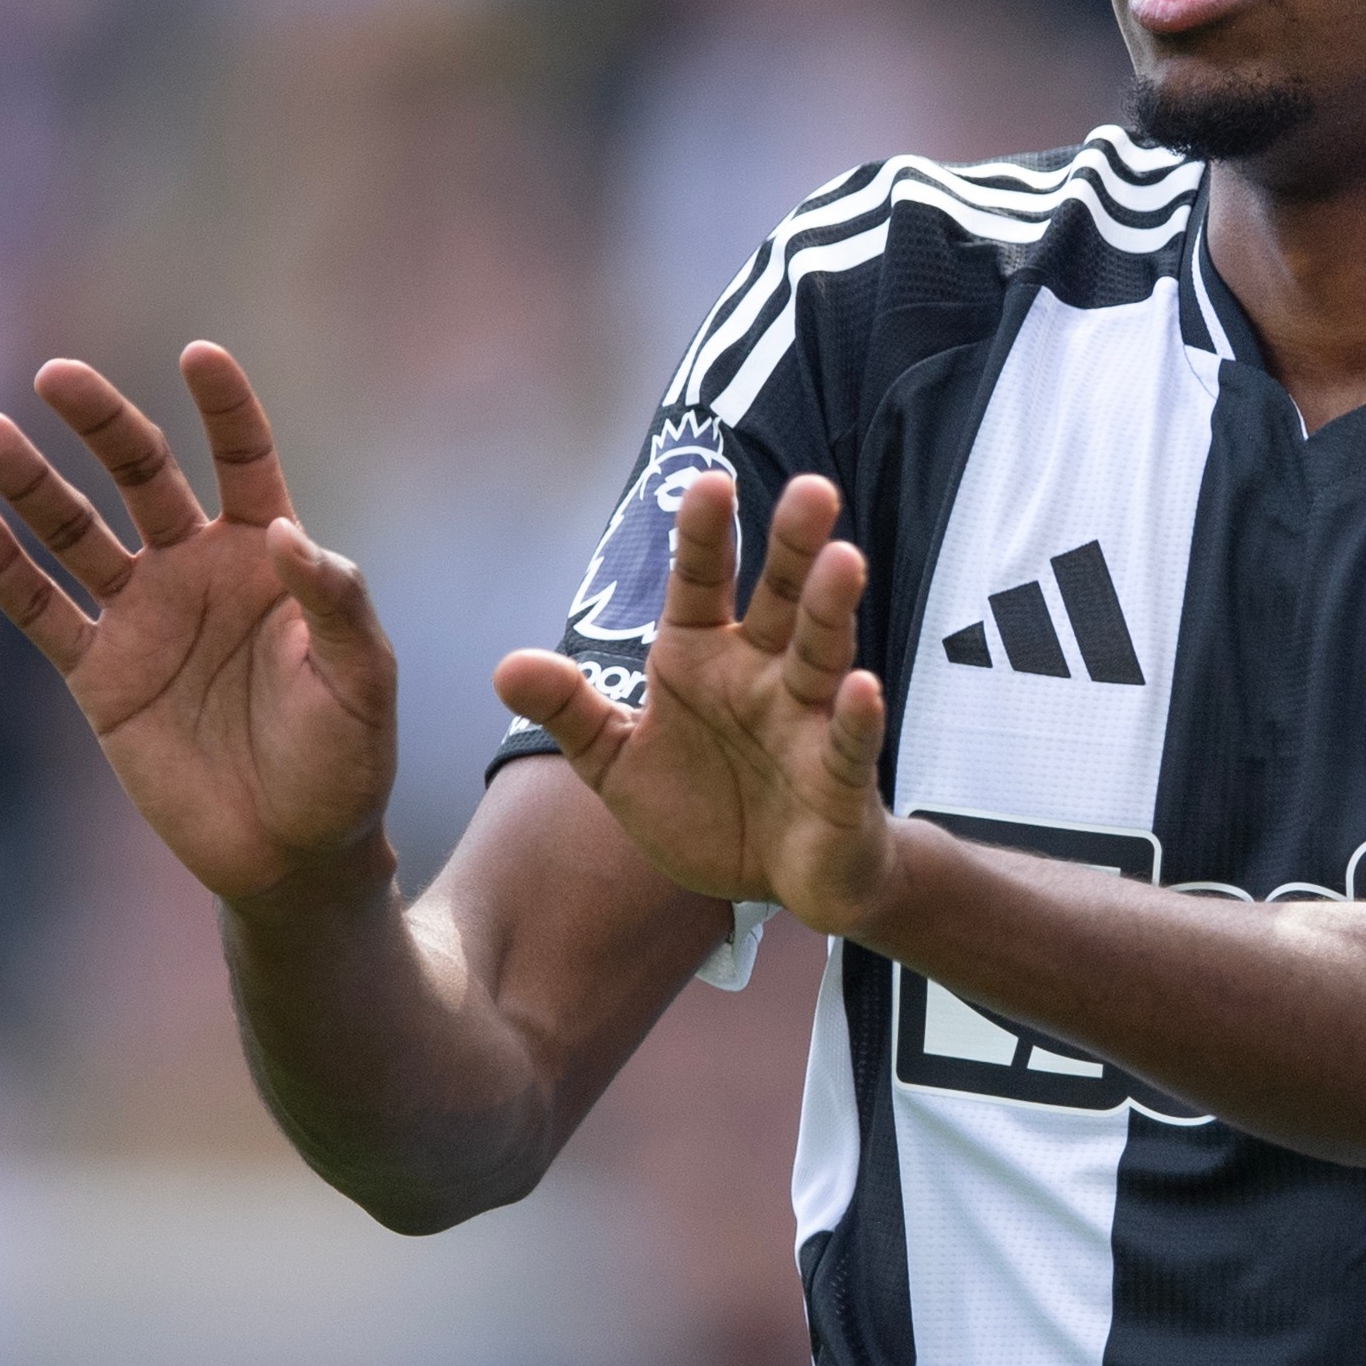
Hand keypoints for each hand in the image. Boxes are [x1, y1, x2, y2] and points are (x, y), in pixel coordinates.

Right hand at [0, 345, 396, 904]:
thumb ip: (334, 604)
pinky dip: (3, 568)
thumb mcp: (361, 679)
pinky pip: (41, 610)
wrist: (294, 849)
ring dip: (31, 484)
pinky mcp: (99, 675)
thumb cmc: (345, 758)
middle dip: (102, 423)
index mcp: (270, 556)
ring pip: (76, 533)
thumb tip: (285, 533)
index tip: (200, 356)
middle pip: (143, 475)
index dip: (225, 407)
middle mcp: (199, 569)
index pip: (244, 459)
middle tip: (57, 375)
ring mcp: (143, 618)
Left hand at [493, 473, 894, 937]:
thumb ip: (570, 711)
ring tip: (844, 560)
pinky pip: (846, 742)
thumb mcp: (617, 762)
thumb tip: (504, 667)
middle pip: (781, 598)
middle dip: (794, 547)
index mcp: (704, 657)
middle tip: (812, 489)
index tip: (711, 482)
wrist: (775, 884)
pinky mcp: (838, 778)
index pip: (703, 582)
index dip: (706, 535)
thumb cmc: (704, 807)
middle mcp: (763, 674)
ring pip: (822, 653)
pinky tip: (861, 688)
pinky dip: (855, 717)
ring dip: (832, 608)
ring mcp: (807, 721)